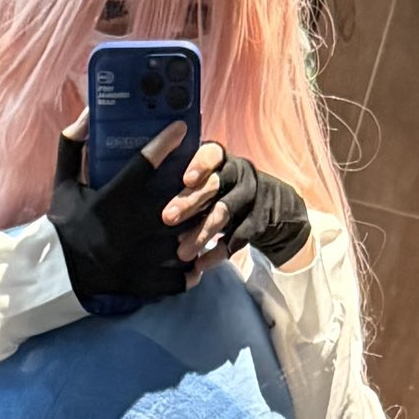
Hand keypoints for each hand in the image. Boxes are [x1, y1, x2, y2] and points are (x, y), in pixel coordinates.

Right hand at [48, 110, 194, 309]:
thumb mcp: (63, 182)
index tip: (181, 128)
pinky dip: (192, 270)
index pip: (143, 164)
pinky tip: (196, 257)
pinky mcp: (143, 282)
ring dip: (201, 227)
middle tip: (209, 178)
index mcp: (111, 200)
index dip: (166, 143)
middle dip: (199, 188)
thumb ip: (72, 146)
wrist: (57, 273)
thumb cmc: (65, 222)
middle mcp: (129, 227)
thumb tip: (87, 113)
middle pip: (179, 202)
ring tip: (210, 216)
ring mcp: (139, 257)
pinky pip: (179, 277)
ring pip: (186, 239)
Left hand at [162, 146, 312, 268]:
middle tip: (167, 218)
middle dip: (190, 201)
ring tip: (182, 252)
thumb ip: (188, 185)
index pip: (212, 154)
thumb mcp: (210, 183)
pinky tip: (200, 265)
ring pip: (225, 213)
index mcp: (222, 160)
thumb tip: (144, 198)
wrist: (274, 211)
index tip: (186, 180)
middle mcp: (239, 173)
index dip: (200, 164)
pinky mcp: (258, 221)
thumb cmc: (224, 194)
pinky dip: (217, 253)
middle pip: (215, 184)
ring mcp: (251, 197)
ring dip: (202, 233)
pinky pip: (237, 238)